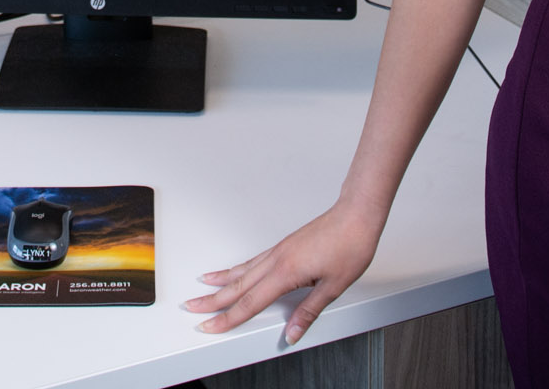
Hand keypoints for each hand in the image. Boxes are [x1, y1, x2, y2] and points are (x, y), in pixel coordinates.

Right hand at [184, 203, 382, 344]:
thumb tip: (293, 332)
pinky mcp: (284, 246)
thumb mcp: (333, 286)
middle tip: (192, 307)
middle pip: (238, 285)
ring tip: (203, 285)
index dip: (228, 318)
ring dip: (221, 281)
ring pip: (242, 270)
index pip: (250, 302)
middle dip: (212, 299)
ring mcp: (279, 251)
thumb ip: (308, 311)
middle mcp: (277, 259)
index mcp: (286, 272)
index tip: (210, 326)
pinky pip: (253, 260)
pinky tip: (235, 271)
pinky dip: (238, 268)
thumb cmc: (350, 244)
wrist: (356, 216)